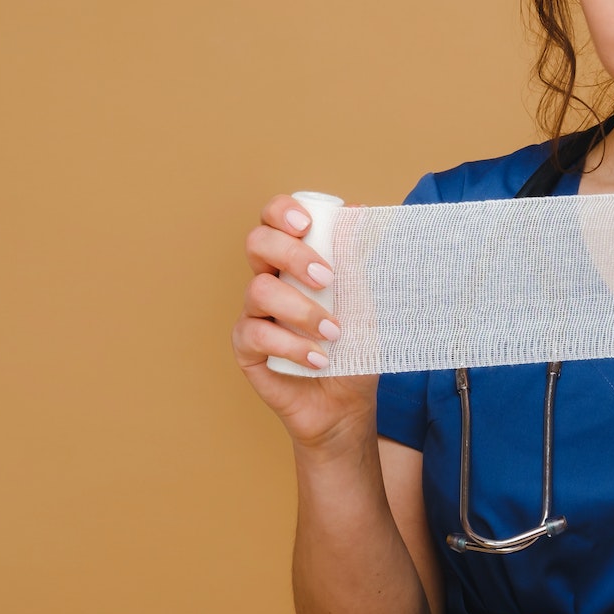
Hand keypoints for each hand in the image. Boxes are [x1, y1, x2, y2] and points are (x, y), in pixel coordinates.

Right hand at [233, 194, 378, 446]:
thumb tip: (358, 212)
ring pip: (259, 290)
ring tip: (334, 333)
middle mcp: (270, 279)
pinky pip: (256, 334)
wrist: (347, 402)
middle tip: (327, 279)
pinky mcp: (246, 346)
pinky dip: (292, 345)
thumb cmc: (355, 348)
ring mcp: (254, 313)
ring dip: (301, 310)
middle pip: (257, 243)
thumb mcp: (367, 303)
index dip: (281, 211)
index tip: (307, 225)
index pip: (274, 219)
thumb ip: (359, 262)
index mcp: (295, 260)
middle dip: (293, 255)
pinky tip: (317, 359)